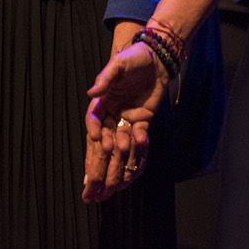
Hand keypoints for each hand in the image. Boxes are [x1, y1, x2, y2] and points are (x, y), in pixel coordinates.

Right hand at [82, 42, 166, 202]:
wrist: (158, 59)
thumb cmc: (135, 58)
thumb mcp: (119, 64)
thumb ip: (106, 78)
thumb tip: (91, 93)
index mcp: (101, 102)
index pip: (94, 122)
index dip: (93, 132)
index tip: (96, 141)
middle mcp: (111, 115)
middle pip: (102, 144)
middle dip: (97, 166)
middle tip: (91, 189)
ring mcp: (126, 121)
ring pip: (118, 149)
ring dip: (115, 168)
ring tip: (110, 190)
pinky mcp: (141, 123)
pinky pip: (138, 143)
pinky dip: (137, 155)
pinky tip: (134, 171)